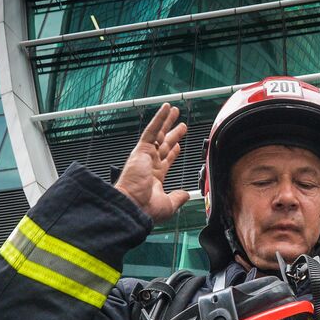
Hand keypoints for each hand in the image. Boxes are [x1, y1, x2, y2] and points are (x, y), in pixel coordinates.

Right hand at [114, 103, 190, 222]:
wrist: (132, 206)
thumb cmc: (145, 209)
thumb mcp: (168, 205)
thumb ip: (178, 198)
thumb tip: (186, 195)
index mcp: (154, 178)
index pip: (165, 160)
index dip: (173, 152)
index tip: (178, 145)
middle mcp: (149, 165)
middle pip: (164, 144)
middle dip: (173, 134)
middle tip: (181, 125)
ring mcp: (145, 156)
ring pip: (158, 134)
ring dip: (166, 122)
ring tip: (174, 111)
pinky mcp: (141, 150)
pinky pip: (151, 130)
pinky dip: (158, 118)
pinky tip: (165, 109)